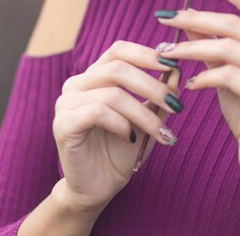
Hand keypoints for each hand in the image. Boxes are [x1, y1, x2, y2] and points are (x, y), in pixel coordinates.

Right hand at [52, 41, 181, 211]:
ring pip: (113, 93)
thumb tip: (176, 69)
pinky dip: (122, 123)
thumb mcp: (147, 118)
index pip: (119, 50)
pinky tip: (130, 137)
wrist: (98, 188)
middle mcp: (76, 84)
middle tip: (176, 105)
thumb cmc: (122, 149)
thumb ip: (158, 94)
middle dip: (152, 86)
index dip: (146, 54)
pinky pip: (98, 112)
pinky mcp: (63, 124)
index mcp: (94, 76)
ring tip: (161, 131)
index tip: (172, 64)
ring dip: (144, 113)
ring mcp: (66, 102)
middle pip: (118, 68)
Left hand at [155, 0, 239, 188]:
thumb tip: (185, 16)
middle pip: (233, 23)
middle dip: (195, 18)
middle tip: (164, 19)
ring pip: (227, 48)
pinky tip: (191, 85)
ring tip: (168, 54)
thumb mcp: (226, 71)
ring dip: (191, 48)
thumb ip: (211, 43)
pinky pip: (228, 76)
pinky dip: (204, 77)